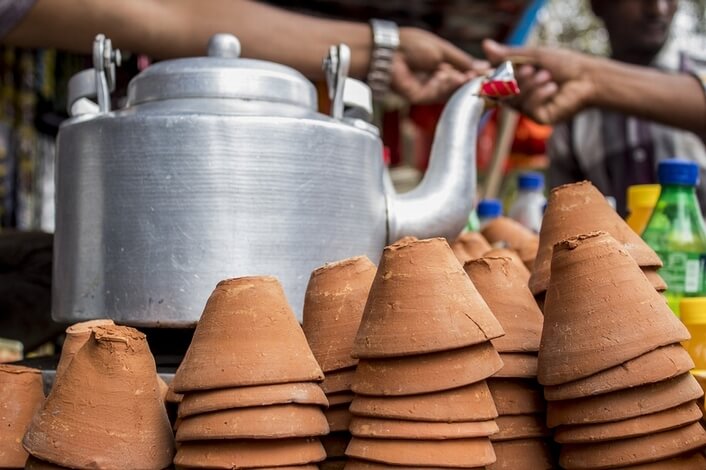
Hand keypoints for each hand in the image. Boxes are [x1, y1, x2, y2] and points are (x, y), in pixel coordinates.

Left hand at [391, 27, 489, 103]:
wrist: (389, 54)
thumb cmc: (412, 45)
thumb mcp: (443, 50)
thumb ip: (462, 61)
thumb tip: (483, 67)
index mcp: (440, 63)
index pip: (462, 71)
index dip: (474, 73)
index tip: (488, 73)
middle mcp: (435, 77)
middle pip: (458, 85)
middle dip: (469, 80)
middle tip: (481, 78)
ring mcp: (428, 89)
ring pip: (451, 91)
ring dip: (458, 83)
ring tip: (464, 75)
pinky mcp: (420, 98)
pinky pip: (439, 95)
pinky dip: (445, 86)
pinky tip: (447, 76)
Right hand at [482, 39, 597, 123]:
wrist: (588, 78)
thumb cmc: (564, 64)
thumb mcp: (533, 56)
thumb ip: (508, 55)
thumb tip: (485, 44)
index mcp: (516, 80)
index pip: (492, 81)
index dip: (484, 78)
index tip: (477, 71)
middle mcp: (519, 96)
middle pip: (501, 92)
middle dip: (516, 79)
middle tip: (531, 68)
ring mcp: (529, 109)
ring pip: (514, 100)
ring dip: (530, 85)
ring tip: (546, 76)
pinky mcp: (539, 118)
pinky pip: (528, 108)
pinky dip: (538, 95)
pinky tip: (552, 87)